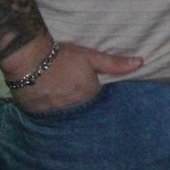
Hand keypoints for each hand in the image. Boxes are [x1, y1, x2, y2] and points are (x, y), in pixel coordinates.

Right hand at [10, 40, 141, 114]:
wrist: (28, 58)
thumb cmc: (62, 56)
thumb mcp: (91, 57)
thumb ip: (114, 63)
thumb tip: (141, 63)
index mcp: (88, 93)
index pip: (94, 98)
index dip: (89, 90)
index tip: (83, 85)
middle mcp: (73, 106)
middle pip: (79, 106)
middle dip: (76, 100)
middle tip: (67, 88)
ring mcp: (54, 111)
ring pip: (63, 111)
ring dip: (62, 104)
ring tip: (56, 93)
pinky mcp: (37, 113)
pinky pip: (46, 114)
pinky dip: (47, 108)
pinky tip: (44, 99)